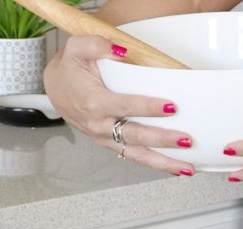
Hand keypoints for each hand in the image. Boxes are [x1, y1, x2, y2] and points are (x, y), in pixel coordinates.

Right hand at [43, 35, 195, 175]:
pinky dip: (155, 165)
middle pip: (136, 136)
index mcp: (94, 102)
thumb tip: (122, 50)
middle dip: (163, 140)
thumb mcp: (77, 47)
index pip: (125, 106)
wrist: (55, 89)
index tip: (171, 106)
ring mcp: (105, 138)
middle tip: (186, 139)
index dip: (149, 107)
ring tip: (187, 168)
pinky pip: (134, 157)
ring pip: (137, 155)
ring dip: (164, 163)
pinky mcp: (110, 144)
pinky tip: (175, 169)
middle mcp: (100, 125)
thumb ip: (98, 44)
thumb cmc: (69, 69)